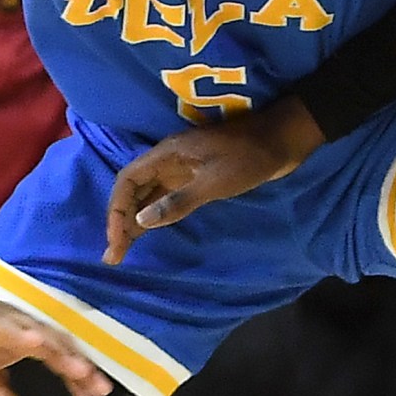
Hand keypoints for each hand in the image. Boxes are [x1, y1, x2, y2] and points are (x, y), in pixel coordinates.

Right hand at [0, 285, 111, 395]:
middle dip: (80, 370)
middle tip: (101, 392)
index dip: (79, 385)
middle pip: (58, 348)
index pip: (60, 365)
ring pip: (36, 333)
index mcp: (23, 344)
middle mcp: (18, 328)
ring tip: (79, 369)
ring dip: (59, 350)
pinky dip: (19, 330)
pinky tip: (35, 341)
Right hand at [105, 113, 307, 263]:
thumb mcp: (214, 183)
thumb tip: (141, 222)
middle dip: (120, 221)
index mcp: (167, 154)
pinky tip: (149, 231)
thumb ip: (177, 202)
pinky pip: (165, 197)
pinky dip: (154, 215)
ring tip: (124, 250)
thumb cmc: (249, 159)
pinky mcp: (196, 176)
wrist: (282, 140)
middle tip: (114, 255)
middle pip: (133, 190)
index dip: (116, 212)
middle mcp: (168, 160)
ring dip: (135, 221)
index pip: (127, 181)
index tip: (116, 241)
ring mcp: (182, 168)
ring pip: (148, 195)